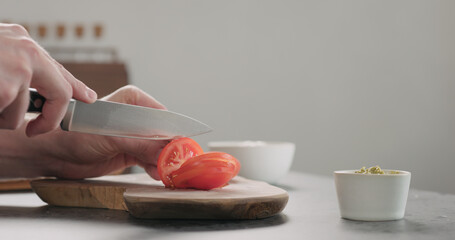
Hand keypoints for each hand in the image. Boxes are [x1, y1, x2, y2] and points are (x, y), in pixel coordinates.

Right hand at [0, 23, 96, 136]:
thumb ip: (20, 67)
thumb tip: (49, 90)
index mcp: (22, 43)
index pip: (60, 71)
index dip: (77, 89)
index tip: (88, 100)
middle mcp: (25, 52)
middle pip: (60, 94)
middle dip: (49, 119)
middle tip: (36, 131)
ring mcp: (15, 69)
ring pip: (19, 114)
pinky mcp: (4, 88)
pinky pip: (3, 118)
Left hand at [0, 85, 167, 179]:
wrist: (54, 152)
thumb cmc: (77, 134)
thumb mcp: (113, 136)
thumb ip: (142, 144)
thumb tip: (168, 153)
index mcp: (135, 101)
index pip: (164, 117)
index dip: (175, 133)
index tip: (183, 148)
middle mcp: (137, 116)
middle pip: (163, 134)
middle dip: (169, 150)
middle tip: (176, 163)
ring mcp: (135, 135)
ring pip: (158, 148)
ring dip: (162, 161)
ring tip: (166, 171)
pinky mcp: (131, 151)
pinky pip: (149, 159)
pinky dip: (154, 167)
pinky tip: (156, 173)